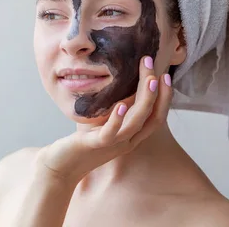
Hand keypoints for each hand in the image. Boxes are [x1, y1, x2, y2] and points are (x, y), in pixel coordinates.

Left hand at [35, 56, 172, 185]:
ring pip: (136, 123)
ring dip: (145, 100)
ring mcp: (112, 144)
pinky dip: (117, 119)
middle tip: (153, 64)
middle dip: (158, 90)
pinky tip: (121, 105)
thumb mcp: (104, 121)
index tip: (165, 74)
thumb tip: (124, 82)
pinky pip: (110, 134)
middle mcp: (127, 141)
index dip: (164, 97)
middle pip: (151, 116)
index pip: (156, 116)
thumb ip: (117, 108)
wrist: (63, 165)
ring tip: (150, 80)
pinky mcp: (95, 145)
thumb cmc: (83, 140)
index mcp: (131, 135)